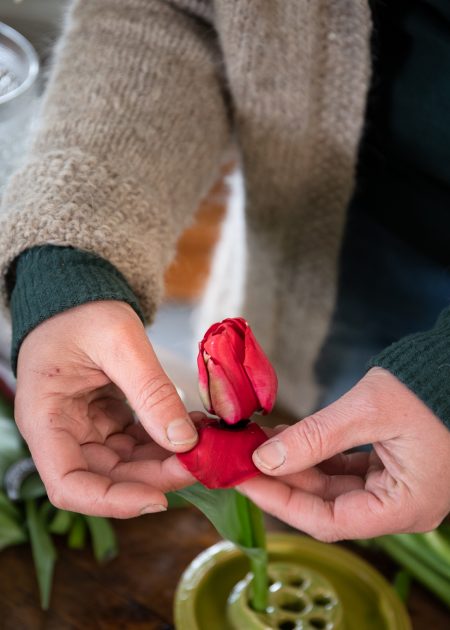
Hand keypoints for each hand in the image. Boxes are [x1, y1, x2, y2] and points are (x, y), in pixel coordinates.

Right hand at [15, 301, 195, 516]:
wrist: (78, 292)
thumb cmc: (84, 310)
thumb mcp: (120, 343)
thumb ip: (151, 391)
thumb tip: (184, 441)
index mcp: (45, 418)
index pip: (68, 484)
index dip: (112, 502)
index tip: (159, 499)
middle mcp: (60, 432)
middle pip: (106, 478)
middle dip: (154, 476)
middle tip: (201, 462)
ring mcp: (83, 428)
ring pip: (125, 465)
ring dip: (163, 461)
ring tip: (203, 443)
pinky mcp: (103, 420)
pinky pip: (134, 443)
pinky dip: (162, 441)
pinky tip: (190, 429)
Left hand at [239, 368, 449, 540]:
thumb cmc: (428, 389)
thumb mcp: (367, 411)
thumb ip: (314, 437)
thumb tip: (265, 458)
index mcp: (406, 506)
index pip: (330, 522)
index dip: (281, 503)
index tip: (246, 480)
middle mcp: (401, 506)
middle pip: (327, 506)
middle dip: (282, 481)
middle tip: (243, 460)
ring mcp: (394, 487)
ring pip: (331, 488)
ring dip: (295, 467)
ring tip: (258, 446)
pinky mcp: (388, 468)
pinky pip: (343, 471)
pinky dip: (314, 456)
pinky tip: (286, 440)